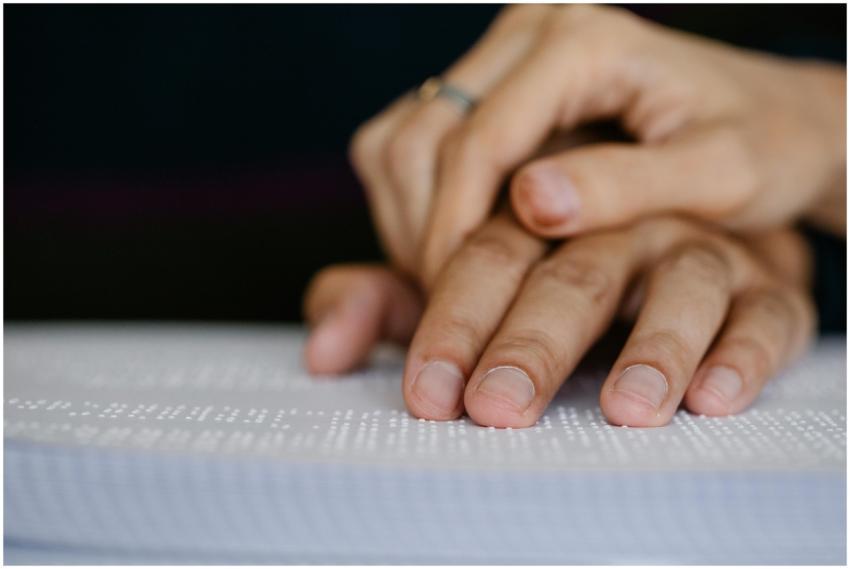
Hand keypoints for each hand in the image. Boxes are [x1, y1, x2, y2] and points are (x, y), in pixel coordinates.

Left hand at [304, 213, 814, 426]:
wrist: (695, 247)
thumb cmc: (563, 280)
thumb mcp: (471, 293)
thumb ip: (392, 307)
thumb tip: (322, 349)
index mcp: (543, 219)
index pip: (488, 254)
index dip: (454, 321)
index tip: (428, 394)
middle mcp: (617, 227)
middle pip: (572, 273)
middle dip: (532, 342)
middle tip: (498, 407)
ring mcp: (697, 252)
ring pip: (680, 285)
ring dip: (652, 349)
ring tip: (623, 410)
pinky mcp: (770, 288)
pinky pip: (767, 316)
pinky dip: (740, 354)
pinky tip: (712, 400)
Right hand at [350, 4, 844, 285]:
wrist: (775, 119)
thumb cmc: (763, 146)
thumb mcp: (720, 176)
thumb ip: (627, 186)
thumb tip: (530, 203)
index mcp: (583, 45)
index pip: (478, 140)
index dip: (454, 229)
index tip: (455, 300)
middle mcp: (531, 32)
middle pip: (422, 135)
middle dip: (421, 229)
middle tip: (446, 304)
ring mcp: (507, 55)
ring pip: (402, 137)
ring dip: (409, 218)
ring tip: (444, 284)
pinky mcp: (496, 84)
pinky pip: (417, 140)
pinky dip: (417, 202)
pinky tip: (451, 248)